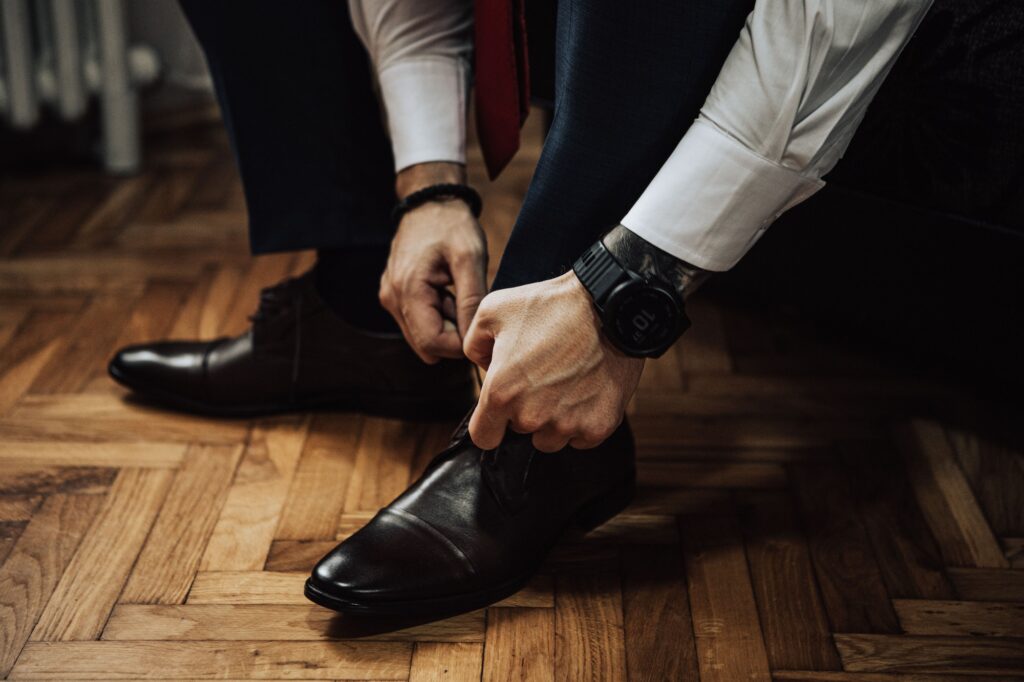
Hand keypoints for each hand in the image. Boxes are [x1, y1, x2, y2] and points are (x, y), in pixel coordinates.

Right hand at [380, 163, 487, 362]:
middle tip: (466, 303)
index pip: (433, 344)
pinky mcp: (394, 296)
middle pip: (426, 346)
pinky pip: (417, 321)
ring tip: (455, 292)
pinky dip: (436, 314)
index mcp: (408, 290)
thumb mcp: (470, 258)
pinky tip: (445, 291)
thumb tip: (474, 339)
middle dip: (452, 335)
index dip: (460, 344)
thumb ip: (471, 300)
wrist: (429, 202)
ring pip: (422, 336)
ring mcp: (390, 298)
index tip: (479, 325)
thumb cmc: (451, 225)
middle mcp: (392, 299)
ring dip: (445, 324)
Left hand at [463, 271, 644, 451]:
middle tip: (542, 375)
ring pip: (550, 439)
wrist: (609, 306)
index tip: (501, 409)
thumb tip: (483, 366)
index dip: (490, 423)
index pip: (484, 436)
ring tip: (565, 383)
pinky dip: (582, 420)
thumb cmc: (552, 306)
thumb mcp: (493, 311)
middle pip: (520, 432)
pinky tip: (586, 390)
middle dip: (525, 410)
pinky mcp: (598, 426)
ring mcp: (567, 425)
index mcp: (501, 393)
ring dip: (553, 419)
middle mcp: (532, 416)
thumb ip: (474, 345)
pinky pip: (581, 437)